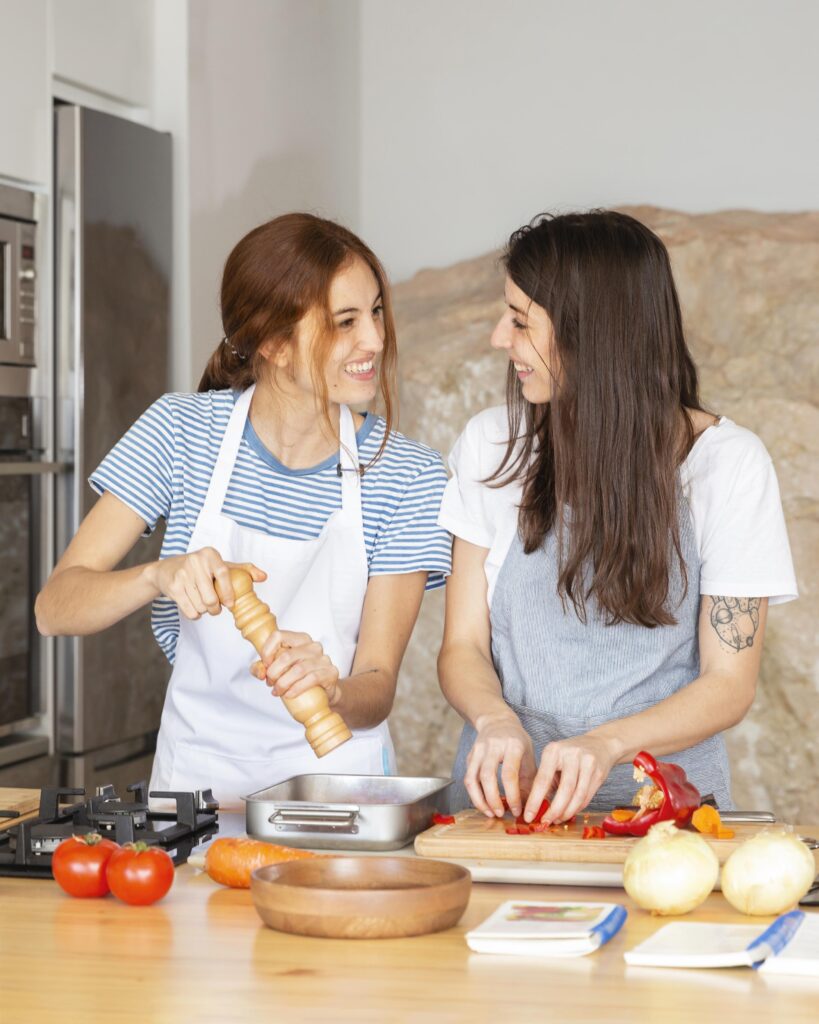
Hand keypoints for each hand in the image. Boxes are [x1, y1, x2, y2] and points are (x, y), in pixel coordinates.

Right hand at [150, 548, 265, 619]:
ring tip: (203, 603)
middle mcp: (195, 561)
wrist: (166, 570)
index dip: (229, 592)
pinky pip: (190, 611)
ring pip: (200, 606)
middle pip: (211, 597)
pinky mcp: (173, 587)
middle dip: (215, 608)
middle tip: (216, 608)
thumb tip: (264, 577)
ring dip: (204, 611)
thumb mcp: (220, 564)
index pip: (224, 574)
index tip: (231, 603)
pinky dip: (194, 614)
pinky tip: (193, 605)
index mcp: (210, 554)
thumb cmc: (199, 568)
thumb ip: (243, 570)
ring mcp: (182, 574)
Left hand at [251, 631, 340, 705]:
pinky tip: (289, 694)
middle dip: (273, 673)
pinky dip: (296, 689)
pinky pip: (311, 679)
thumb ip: (262, 668)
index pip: (278, 635)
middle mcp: (313, 646)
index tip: (265, 665)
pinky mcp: (330, 672)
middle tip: (270, 683)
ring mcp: (323, 659)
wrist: (323, 692)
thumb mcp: (278, 670)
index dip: (267, 651)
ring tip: (277, 691)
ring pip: (298, 669)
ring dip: (283, 683)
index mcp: (300, 639)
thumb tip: (260, 672)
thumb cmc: (299, 678)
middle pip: (286, 656)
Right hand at [464, 713, 535, 818]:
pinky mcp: (469, 756)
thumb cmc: (516, 741)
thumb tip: (530, 807)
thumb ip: (529, 780)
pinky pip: (468, 778)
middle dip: (493, 800)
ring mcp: (478, 750)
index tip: (517, 810)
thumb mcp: (529, 755)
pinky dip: (474, 794)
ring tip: (490, 813)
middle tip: (501, 814)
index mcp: (512, 745)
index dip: (512, 796)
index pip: (509, 774)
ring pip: (472, 778)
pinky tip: (483, 804)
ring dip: (480, 800)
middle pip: (488, 776)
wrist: (497, 721)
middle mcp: (493, 746)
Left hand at [523, 734, 619, 824]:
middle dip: (554, 810)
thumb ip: (545, 780)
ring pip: (577, 796)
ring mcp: (587, 763)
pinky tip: (569, 813)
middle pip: (564, 790)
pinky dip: (577, 808)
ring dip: (566, 812)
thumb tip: (535, 808)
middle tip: (546, 822)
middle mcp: (571, 754)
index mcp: (553, 750)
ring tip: (557, 820)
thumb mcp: (554, 760)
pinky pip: (587, 797)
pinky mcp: (599, 772)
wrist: (600, 744)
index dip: (535, 801)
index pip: (542, 780)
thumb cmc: (569, 756)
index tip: (528, 816)